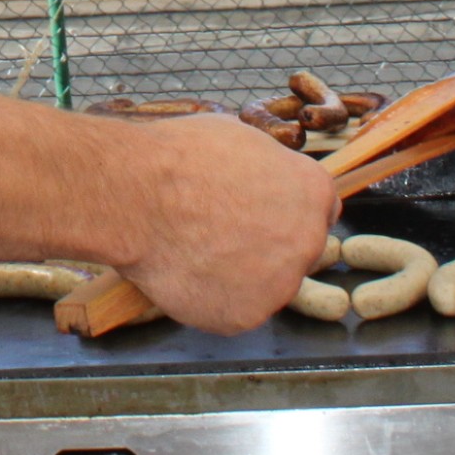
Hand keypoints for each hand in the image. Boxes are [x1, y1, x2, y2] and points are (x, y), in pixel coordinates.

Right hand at [106, 113, 338, 333]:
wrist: (137, 195)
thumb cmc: (179, 157)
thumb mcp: (239, 138)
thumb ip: (267, 168)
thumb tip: (259, 177)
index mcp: (312, 192)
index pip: (317, 211)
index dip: (283, 212)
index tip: (256, 215)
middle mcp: (308, 240)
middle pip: (295, 251)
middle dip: (264, 246)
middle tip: (219, 234)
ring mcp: (280, 283)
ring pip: (264, 285)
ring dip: (237, 276)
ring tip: (193, 251)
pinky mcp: (246, 316)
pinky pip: (231, 311)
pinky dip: (209, 299)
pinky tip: (183, 273)